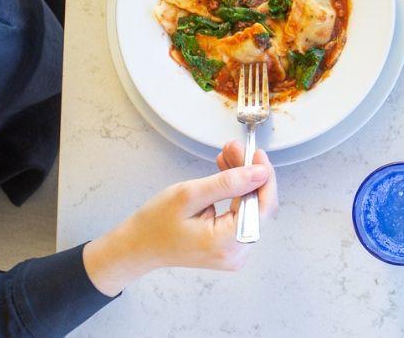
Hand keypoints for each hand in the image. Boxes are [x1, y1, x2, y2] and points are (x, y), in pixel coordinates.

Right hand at [82, 141, 277, 295]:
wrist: (138, 246)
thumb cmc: (156, 223)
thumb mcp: (189, 194)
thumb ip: (228, 183)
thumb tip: (260, 173)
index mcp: (227, 243)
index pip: (263, 207)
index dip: (265, 178)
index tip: (257, 154)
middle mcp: (236, 253)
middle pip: (258, 206)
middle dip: (249, 174)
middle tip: (234, 149)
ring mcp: (234, 253)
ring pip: (251, 208)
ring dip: (242, 180)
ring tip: (227, 156)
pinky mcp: (230, 247)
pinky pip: (242, 215)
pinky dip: (235, 193)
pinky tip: (226, 174)